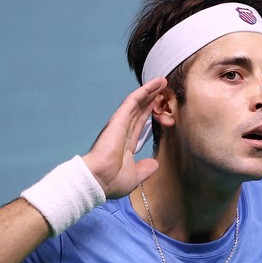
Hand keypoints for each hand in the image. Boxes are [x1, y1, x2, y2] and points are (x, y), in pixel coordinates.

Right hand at [81, 78, 167, 199]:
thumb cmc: (112, 181)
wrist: (98, 181)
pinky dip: (144, 92)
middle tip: (163, 88)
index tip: (159, 106)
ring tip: (162, 81)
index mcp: (124, 145)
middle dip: (151, 100)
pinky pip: (132, 102)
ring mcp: (119, 124)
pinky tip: (154, 84)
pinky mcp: (118, 120)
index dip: (149, 115)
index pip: (139, 125)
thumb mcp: (134, 177)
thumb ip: (144, 169)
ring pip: (137, 103)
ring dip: (149, 91)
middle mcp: (122, 132)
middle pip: (139, 111)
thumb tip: (154, 164)